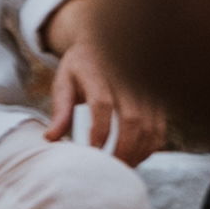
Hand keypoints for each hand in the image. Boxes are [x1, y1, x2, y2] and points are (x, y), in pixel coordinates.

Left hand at [43, 25, 164, 163]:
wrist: (107, 40)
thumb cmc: (80, 66)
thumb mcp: (64, 81)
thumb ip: (60, 109)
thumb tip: (50, 139)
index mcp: (98, 73)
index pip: (102, 105)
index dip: (99, 131)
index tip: (92, 153)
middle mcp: (127, 80)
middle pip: (132, 119)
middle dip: (122, 148)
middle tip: (109, 168)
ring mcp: (146, 89)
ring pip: (150, 125)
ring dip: (138, 151)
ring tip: (121, 167)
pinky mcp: (157, 98)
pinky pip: (160, 126)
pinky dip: (151, 146)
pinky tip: (136, 156)